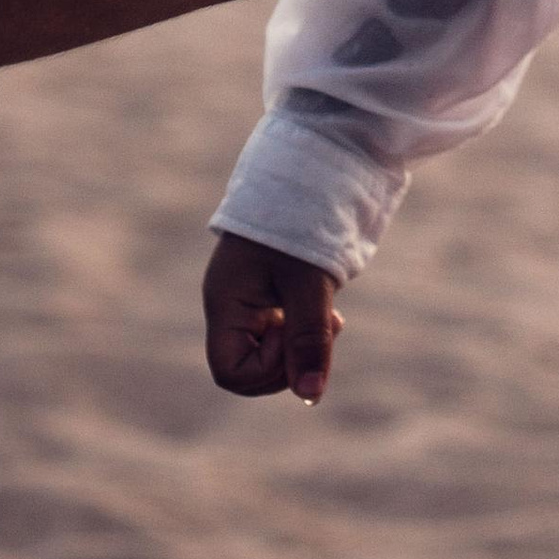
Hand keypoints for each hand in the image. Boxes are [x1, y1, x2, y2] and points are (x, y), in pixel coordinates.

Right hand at [204, 233, 341, 403]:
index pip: (230, 372)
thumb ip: (309, 338)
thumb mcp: (310, 281)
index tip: (297, 335)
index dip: (266, 372)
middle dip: (288, 361)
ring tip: (332, 318)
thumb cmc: (303, 217)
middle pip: (249, 367)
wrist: (316, 161)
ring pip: (270, 348)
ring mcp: (251, 294)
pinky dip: (306, 327)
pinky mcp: (273, 285)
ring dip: (301, 343)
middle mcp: (232, 303)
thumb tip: (311, 396)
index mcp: (226, 301)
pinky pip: (283, 327)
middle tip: (326, 329)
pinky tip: (329, 308)